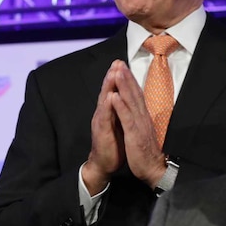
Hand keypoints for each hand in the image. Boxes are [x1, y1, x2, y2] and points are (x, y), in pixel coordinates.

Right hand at [83, 61, 125, 193]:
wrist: (103, 164)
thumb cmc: (112, 144)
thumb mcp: (118, 124)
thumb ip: (119, 111)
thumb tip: (124, 99)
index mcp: (110, 111)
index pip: (114, 91)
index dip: (118, 78)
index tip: (123, 63)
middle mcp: (104, 114)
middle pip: (108, 91)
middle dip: (112, 76)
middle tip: (117, 61)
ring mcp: (101, 122)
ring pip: (105, 100)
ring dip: (108, 86)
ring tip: (113, 73)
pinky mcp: (101, 132)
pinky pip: (105, 117)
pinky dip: (107, 106)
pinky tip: (109, 97)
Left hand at [110, 61, 167, 187]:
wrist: (154, 169)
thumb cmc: (147, 152)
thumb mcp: (143, 132)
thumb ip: (141, 119)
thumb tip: (139, 109)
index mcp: (143, 117)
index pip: (136, 95)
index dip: (130, 81)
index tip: (123, 67)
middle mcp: (142, 117)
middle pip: (134, 93)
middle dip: (127, 77)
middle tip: (119, 62)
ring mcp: (139, 125)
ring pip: (130, 102)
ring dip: (124, 86)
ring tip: (117, 71)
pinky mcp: (134, 135)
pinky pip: (126, 118)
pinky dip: (120, 107)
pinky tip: (114, 96)